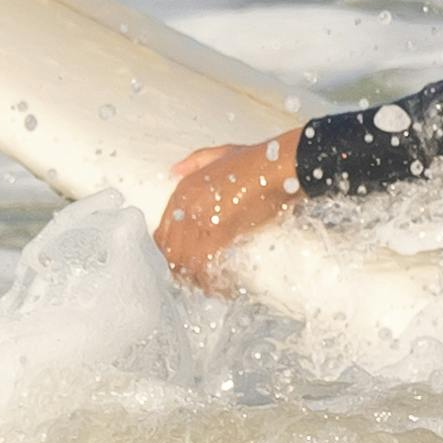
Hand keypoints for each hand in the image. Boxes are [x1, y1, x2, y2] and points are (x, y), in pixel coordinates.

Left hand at [153, 133, 298, 290]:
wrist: (280, 166)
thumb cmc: (257, 161)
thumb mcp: (220, 153)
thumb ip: (194, 162)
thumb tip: (173, 171)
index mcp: (184, 190)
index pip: (162, 233)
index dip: (170, 255)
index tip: (183, 268)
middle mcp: (187, 205)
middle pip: (169, 251)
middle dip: (181, 272)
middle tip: (197, 284)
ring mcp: (201, 218)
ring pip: (183, 261)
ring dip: (195, 280)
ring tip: (211, 289)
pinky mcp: (220, 230)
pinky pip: (204, 264)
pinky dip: (211, 281)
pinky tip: (222, 288)